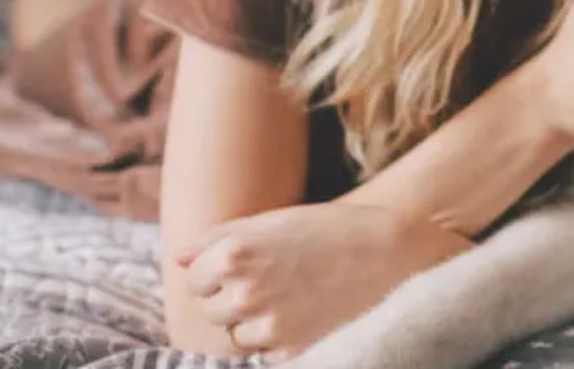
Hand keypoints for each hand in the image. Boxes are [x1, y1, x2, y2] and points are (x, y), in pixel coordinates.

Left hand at [172, 201, 470, 359]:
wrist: (394, 256)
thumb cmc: (334, 230)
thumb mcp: (275, 220)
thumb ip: (220, 238)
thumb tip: (179, 258)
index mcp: (234, 250)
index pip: (193, 276)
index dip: (214, 271)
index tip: (240, 266)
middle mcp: (242, 290)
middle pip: (210, 308)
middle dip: (231, 297)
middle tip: (271, 281)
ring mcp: (264, 325)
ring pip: (234, 334)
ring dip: (252, 321)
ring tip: (289, 298)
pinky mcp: (287, 351)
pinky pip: (263, 352)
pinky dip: (276, 339)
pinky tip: (303, 316)